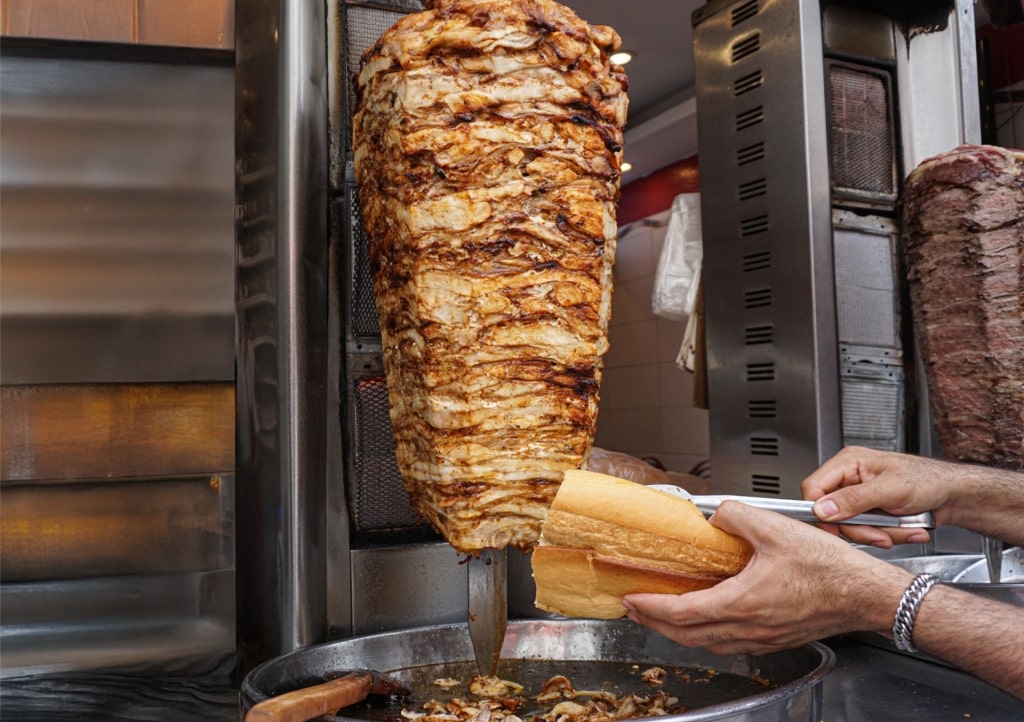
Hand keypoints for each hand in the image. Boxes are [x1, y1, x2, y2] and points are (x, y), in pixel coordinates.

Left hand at [622, 501, 909, 655]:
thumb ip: (737, 516)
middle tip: (635, 610)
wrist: (866, 595)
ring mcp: (762, 637)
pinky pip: (729, 643)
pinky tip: (706, 620)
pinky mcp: (775, 638)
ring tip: (662, 616)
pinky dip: (706, 634)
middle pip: (687, 635)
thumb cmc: (830, 569)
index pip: (682, 612)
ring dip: (678, 632)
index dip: (651, 607)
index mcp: (743, 602)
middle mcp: (749, 627)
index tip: (632, 599)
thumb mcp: (776, 528)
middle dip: (655, 623)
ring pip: (707, 643)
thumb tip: (716, 516)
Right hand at [800, 446, 959, 547]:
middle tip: (880, 532)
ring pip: (851, 526)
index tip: (834, 526)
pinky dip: (886, 534)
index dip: (820, 510)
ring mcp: (860, 497)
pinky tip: (904, 528)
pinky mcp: (870, 512)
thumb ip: (854, 499)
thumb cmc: (929, 480)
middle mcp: (850, 479)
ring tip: (901, 528)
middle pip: (832, 513)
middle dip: (861, 528)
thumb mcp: (890, 489)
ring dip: (879, 533)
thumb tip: (822, 508)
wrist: (954, 496)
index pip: (814, 487)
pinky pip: (867, 531)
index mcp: (848, 463)